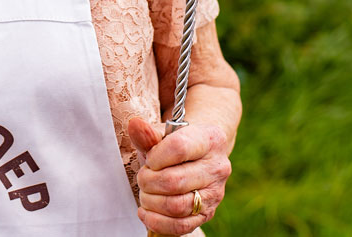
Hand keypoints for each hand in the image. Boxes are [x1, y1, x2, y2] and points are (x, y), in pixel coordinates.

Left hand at [128, 117, 231, 235]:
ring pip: (178, 206)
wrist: (197, 155)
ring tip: (144, 193)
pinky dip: (157, 222)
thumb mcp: (163, 133)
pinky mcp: (208, 214)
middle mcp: (217, 167)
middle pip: (175, 181)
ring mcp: (215, 193)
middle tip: (142, 178)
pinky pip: (181, 226)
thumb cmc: (175, 142)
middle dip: (149, 182)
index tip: (148, 159)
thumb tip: (135, 125)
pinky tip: (146, 212)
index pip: (179, 148)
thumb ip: (147, 133)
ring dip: (151, 202)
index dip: (156, 156)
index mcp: (209, 139)